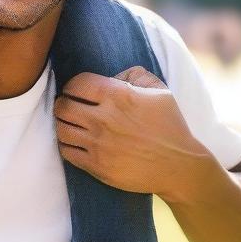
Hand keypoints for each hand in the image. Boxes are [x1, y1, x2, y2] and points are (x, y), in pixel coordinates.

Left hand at [54, 66, 210, 199]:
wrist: (179, 167)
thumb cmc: (170, 125)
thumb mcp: (159, 90)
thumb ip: (134, 74)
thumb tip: (113, 75)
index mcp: (118, 96)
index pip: (77, 83)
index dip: (72, 85)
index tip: (74, 91)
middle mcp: (105, 119)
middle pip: (63, 106)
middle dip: (62, 103)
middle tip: (67, 105)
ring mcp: (100, 144)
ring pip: (61, 129)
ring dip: (62, 123)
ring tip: (69, 123)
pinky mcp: (98, 166)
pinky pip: (67, 152)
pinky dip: (66, 144)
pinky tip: (73, 141)